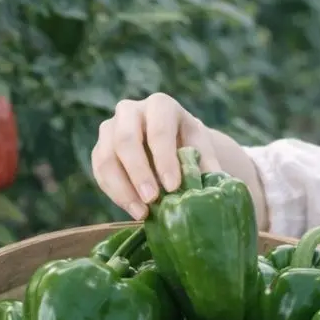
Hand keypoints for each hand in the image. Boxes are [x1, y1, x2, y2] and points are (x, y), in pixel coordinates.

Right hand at [90, 93, 222, 219]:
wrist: (169, 145)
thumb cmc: (189, 147)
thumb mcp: (202, 151)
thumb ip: (208, 166)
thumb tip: (220, 187)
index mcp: (161, 105)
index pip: (159, 129)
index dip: (165, 158)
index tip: (174, 186)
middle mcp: (131, 111)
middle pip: (126, 139)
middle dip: (139, 172)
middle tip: (153, 200)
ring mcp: (110, 129)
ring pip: (107, 156)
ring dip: (123, 187)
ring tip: (142, 213)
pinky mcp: (100, 149)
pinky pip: (99, 171)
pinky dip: (114, 193)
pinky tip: (132, 210)